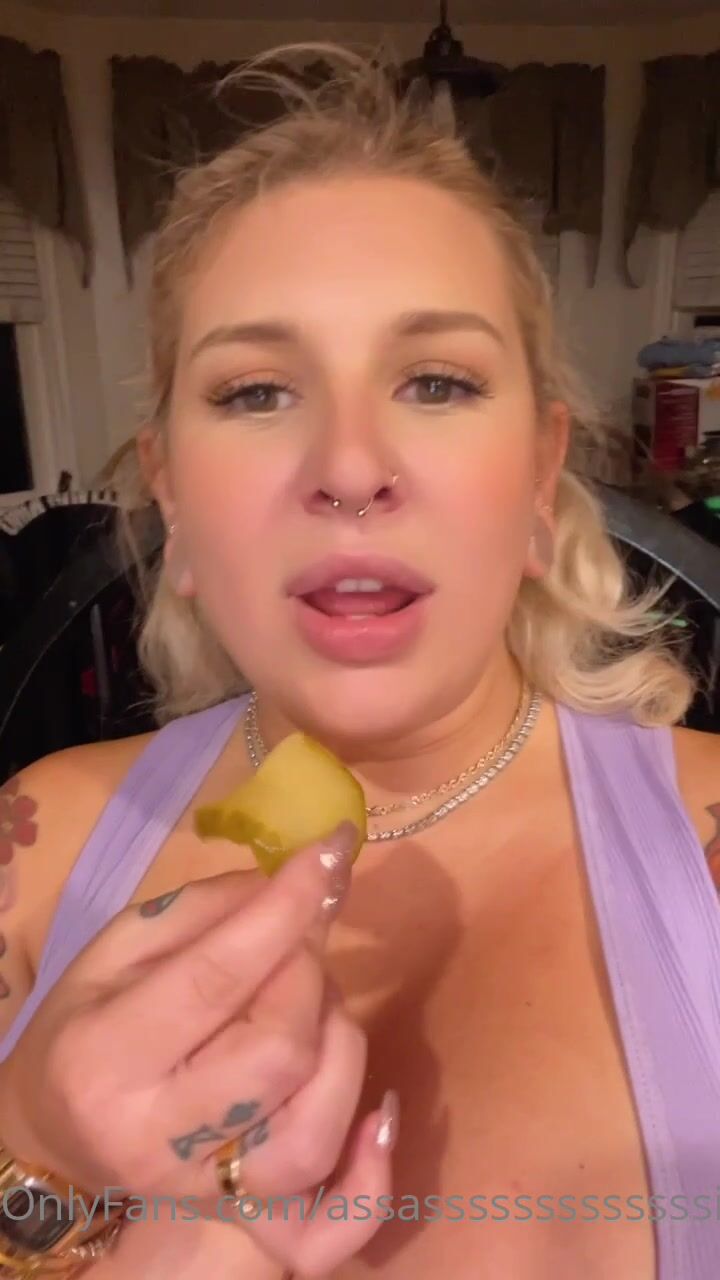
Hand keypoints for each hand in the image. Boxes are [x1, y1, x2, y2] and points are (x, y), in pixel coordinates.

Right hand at [0, 825, 395, 1275]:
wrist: (56, 1135)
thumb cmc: (89, 1023)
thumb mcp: (118, 947)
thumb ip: (204, 911)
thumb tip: (293, 885)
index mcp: (108, 1055)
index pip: (217, 976)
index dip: (286, 909)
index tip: (332, 850)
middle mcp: (155, 1135)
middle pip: (279, 1051)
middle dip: (311, 974)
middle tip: (302, 939)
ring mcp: (202, 1189)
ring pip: (313, 1128)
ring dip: (342, 1042)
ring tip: (316, 1003)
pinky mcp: (241, 1217)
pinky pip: (330, 1223)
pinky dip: (371, 1166)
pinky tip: (382, 1114)